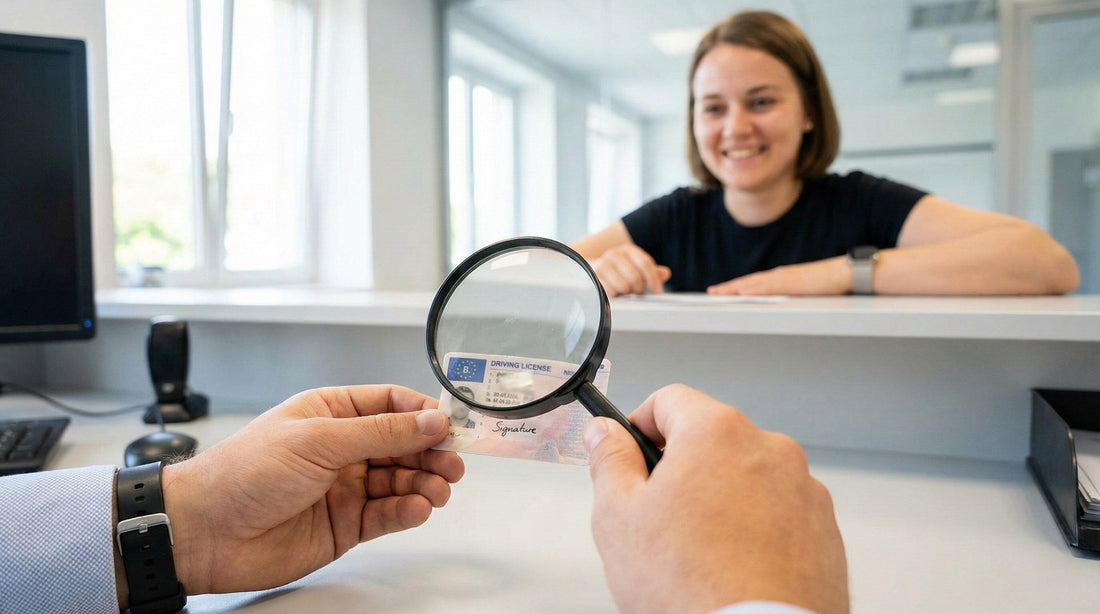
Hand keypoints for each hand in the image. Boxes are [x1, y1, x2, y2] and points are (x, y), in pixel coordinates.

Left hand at [158, 385, 463, 596]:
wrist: (206, 533)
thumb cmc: (244, 473)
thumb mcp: (318, 440)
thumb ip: (381, 432)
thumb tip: (430, 420)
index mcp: (331, 413)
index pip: (390, 404)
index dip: (423, 413)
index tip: (451, 423)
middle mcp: (341, 449)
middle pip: (403, 444)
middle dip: (431, 452)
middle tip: (453, 461)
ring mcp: (345, 488)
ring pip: (401, 481)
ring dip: (425, 483)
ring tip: (439, 489)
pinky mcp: (345, 525)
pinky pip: (388, 515)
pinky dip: (407, 511)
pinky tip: (418, 508)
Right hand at [585, 384, 847, 613]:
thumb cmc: (692, 588)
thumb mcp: (618, 517)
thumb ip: (609, 461)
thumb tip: (605, 435)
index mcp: (717, 433)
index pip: (670, 399)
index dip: (640, 424)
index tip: (629, 451)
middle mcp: (770, 449)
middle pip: (712, 439)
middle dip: (683, 468)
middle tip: (658, 516)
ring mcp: (804, 489)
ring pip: (748, 477)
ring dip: (722, 498)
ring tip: (699, 552)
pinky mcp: (824, 530)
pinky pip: (780, 512)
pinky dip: (757, 528)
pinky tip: (733, 565)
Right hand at [590, 244, 670, 296]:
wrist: (589, 268)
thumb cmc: (617, 269)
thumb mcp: (635, 266)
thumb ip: (651, 271)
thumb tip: (665, 274)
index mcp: (627, 250)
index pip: (645, 263)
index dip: (653, 279)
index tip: (658, 291)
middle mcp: (614, 254)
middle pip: (635, 277)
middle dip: (638, 288)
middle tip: (637, 291)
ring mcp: (602, 265)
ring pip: (624, 286)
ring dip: (626, 292)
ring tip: (624, 290)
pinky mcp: (593, 277)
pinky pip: (611, 292)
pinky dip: (615, 295)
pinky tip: (614, 292)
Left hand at [707, 256, 848, 295]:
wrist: (843, 273)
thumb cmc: (828, 283)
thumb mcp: (803, 291)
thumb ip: (790, 295)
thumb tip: (781, 303)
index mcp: (780, 278)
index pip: (753, 283)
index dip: (736, 287)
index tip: (722, 291)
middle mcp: (778, 275)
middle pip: (748, 282)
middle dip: (729, 287)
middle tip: (711, 292)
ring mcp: (784, 278)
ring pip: (753, 283)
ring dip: (735, 288)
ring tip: (719, 293)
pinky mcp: (792, 283)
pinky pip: (768, 287)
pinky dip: (754, 290)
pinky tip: (743, 293)